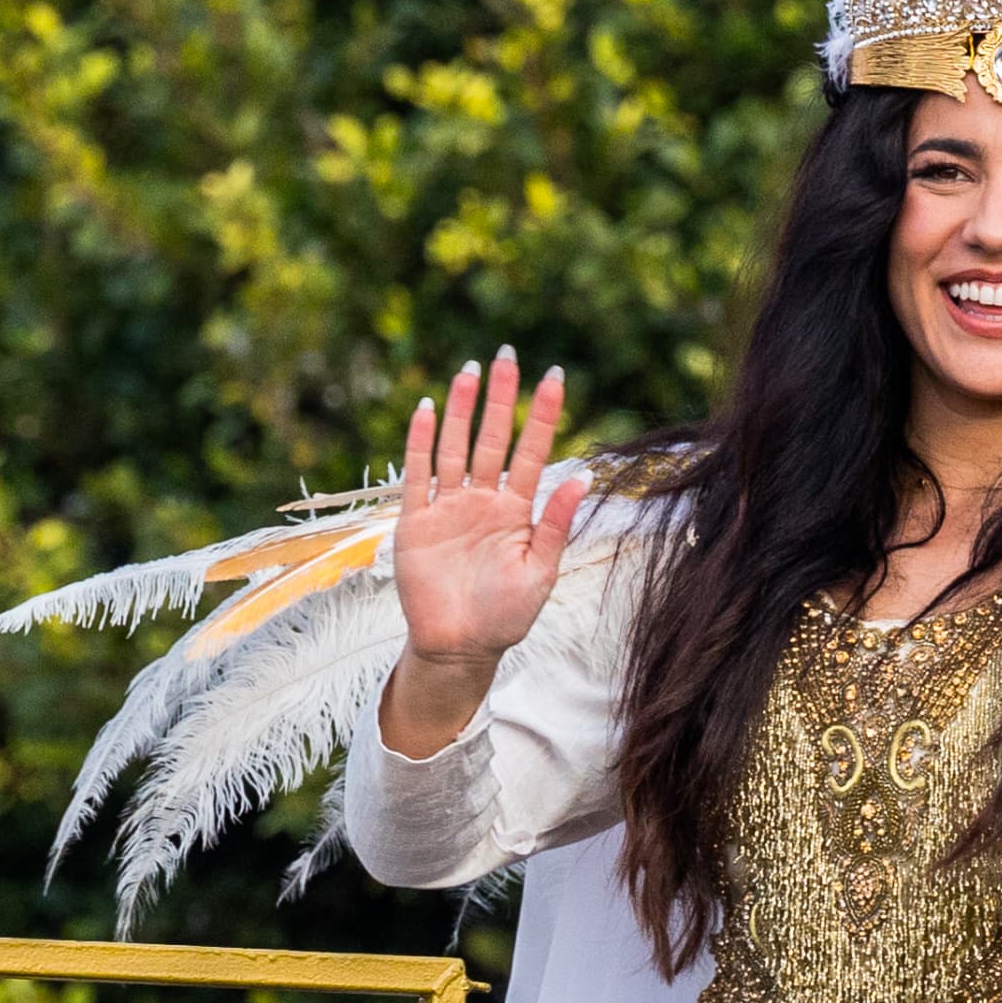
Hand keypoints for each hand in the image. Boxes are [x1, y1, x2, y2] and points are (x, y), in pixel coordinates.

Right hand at [378, 348, 580, 755]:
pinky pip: (418, 474)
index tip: (556, 376)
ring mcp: (448, 508)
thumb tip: (584, 479)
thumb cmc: (505, 615)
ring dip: (461, 410)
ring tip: (468, 370)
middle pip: (492, 438)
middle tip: (506, 355)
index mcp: (516, 510)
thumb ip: (557, 525)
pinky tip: (428, 409)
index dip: (543, 414)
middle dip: (499, 397)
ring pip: (456, 447)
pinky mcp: (417, 522)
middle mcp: (483, 501)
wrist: (458, 648)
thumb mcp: (540, 572)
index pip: (533, 450)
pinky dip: (422, 442)